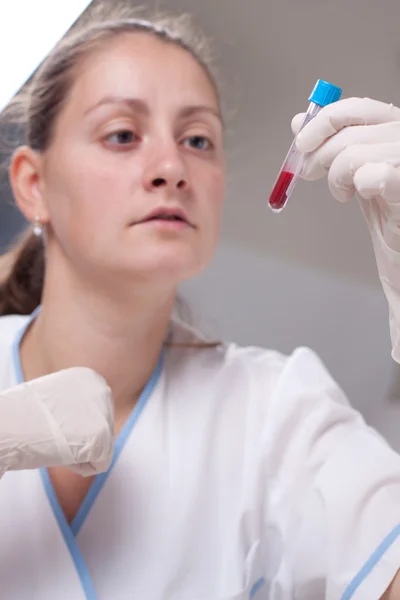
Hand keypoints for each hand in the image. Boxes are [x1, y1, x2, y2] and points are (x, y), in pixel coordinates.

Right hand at [0, 367, 113, 477]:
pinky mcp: (103, 438)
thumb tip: (81, 418)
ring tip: (55, 440)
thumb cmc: (22, 418)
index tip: (52, 424)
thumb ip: (73, 405)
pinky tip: (61, 452)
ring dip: (77, 453)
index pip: (93, 417)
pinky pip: (99, 464)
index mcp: (89, 378)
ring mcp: (104, 412)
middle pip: (99, 432)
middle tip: (53, 434)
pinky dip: (79, 466)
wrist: (6, 427)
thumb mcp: (54, 400)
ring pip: (99, 449)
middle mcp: (101, 390)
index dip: (71, 429)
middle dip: (77, 441)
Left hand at [292, 98, 399, 361]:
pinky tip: (363, 192)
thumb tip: (299, 123)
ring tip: (344, 194)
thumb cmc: (391, 219)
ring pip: (353, 154)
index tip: (301, 144)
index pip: (357, 108)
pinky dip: (360, 184)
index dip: (323, 123)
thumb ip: (333, 146)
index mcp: (396, 129)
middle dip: (319, 156)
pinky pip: (375, 175)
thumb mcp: (356, 174)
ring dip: (337, 178)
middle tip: (311, 175)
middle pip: (349, 133)